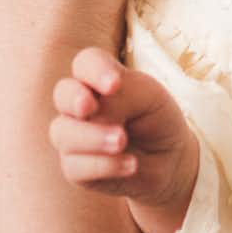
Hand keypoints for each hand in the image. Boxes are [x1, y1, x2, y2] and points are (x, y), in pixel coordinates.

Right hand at [49, 47, 199, 232]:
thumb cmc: (156, 119)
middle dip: (74, 98)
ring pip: (63, 132)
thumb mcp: (150, 98)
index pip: (86, 63)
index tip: (114, 84)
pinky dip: (105, 165)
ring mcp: (73, 137)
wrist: (169, 160)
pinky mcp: (76, 169)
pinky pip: (75, 167)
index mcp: (97, 79)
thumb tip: (94, 113)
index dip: (95, 70)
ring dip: (93, 136)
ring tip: (122, 141)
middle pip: (63, 93)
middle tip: (89, 107)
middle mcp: (79, 105)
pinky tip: (131, 164)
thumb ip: (123, 95)